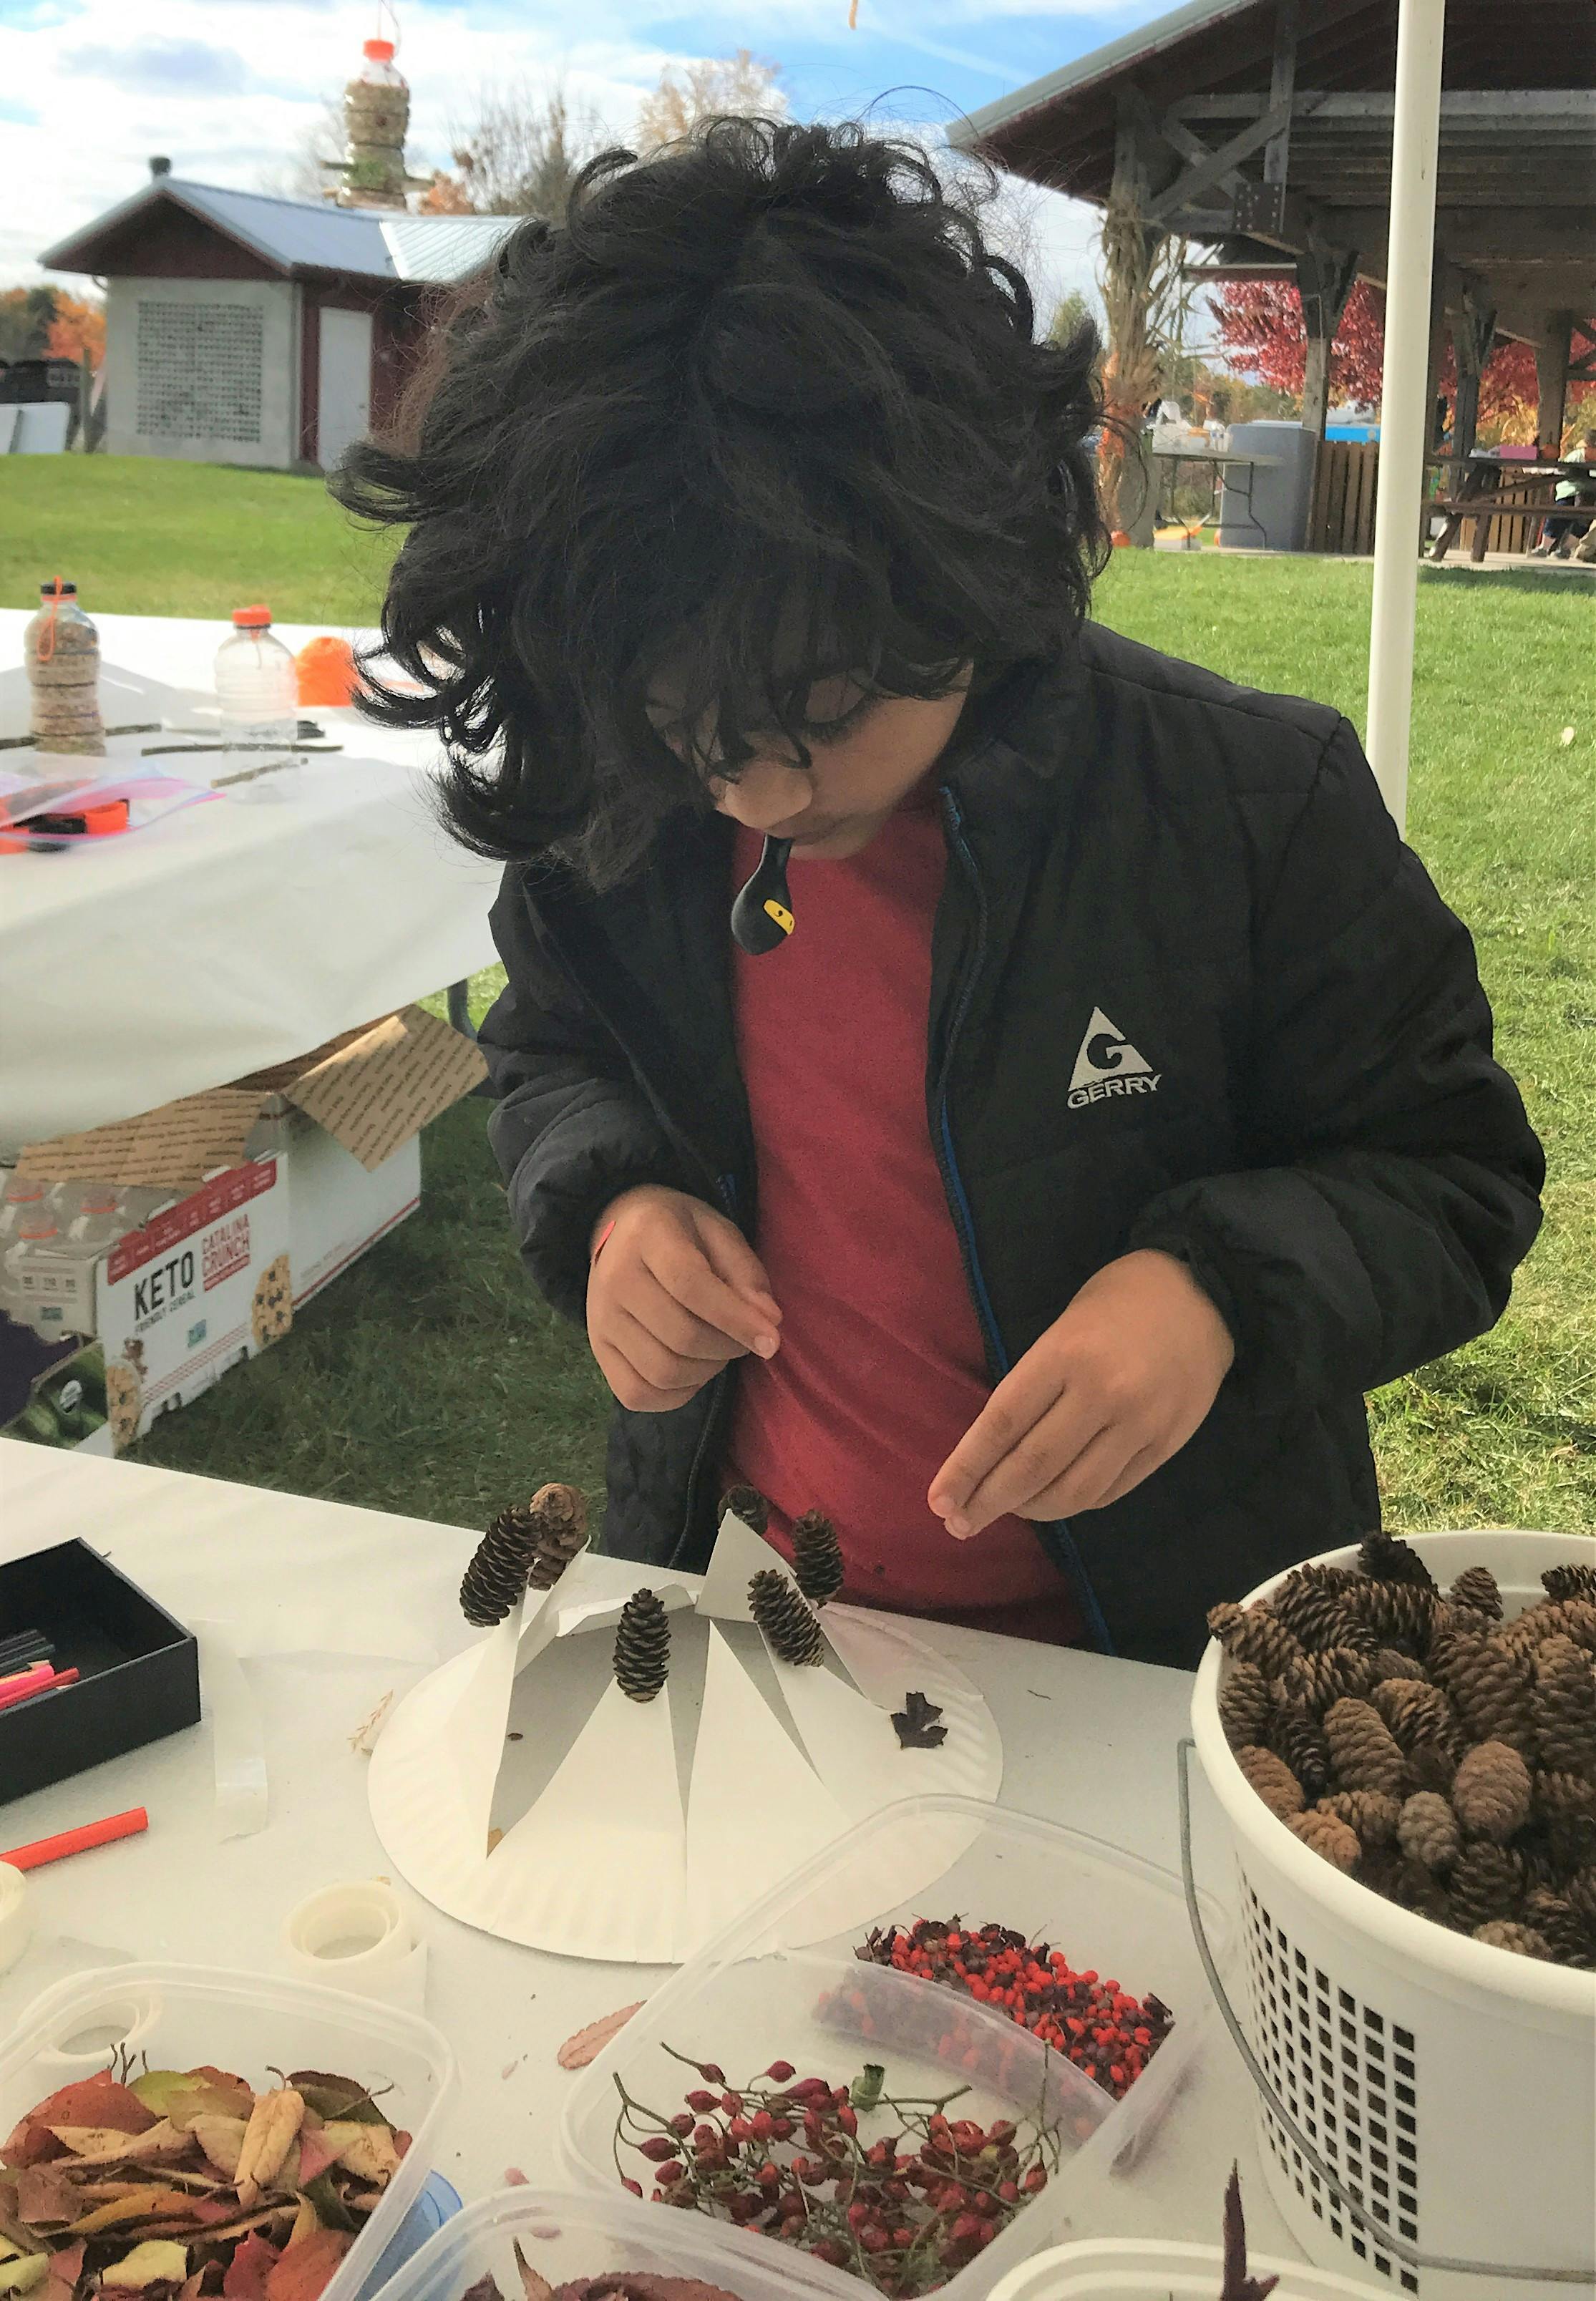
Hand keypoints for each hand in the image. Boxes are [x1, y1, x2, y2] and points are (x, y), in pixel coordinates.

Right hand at [586, 1185, 781, 1412]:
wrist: (623, 1233)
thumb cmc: (682, 1232)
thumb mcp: (721, 1233)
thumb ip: (747, 1275)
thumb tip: (768, 1322)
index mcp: (647, 1234)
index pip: (691, 1286)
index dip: (736, 1319)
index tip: (771, 1341)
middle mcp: (614, 1278)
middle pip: (680, 1336)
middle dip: (727, 1347)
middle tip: (743, 1338)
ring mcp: (599, 1319)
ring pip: (662, 1372)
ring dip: (706, 1372)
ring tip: (717, 1350)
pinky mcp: (597, 1351)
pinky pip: (637, 1395)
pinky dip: (675, 1395)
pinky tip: (691, 1372)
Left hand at [928, 1249, 1233, 1536]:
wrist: (1205, 1294)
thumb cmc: (1117, 1303)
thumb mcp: (1062, 1328)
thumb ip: (1032, 1387)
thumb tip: (990, 1454)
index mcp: (1066, 1354)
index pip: (1003, 1424)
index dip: (966, 1469)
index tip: (938, 1501)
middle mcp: (1103, 1393)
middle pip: (1033, 1467)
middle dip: (987, 1502)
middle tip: (958, 1522)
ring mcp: (1140, 1424)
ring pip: (1073, 1492)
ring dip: (1031, 1509)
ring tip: (1008, 1509)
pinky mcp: (1167, 1445)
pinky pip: (1109, 1492)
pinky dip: (1074, 1503)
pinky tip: (1053, 1499)